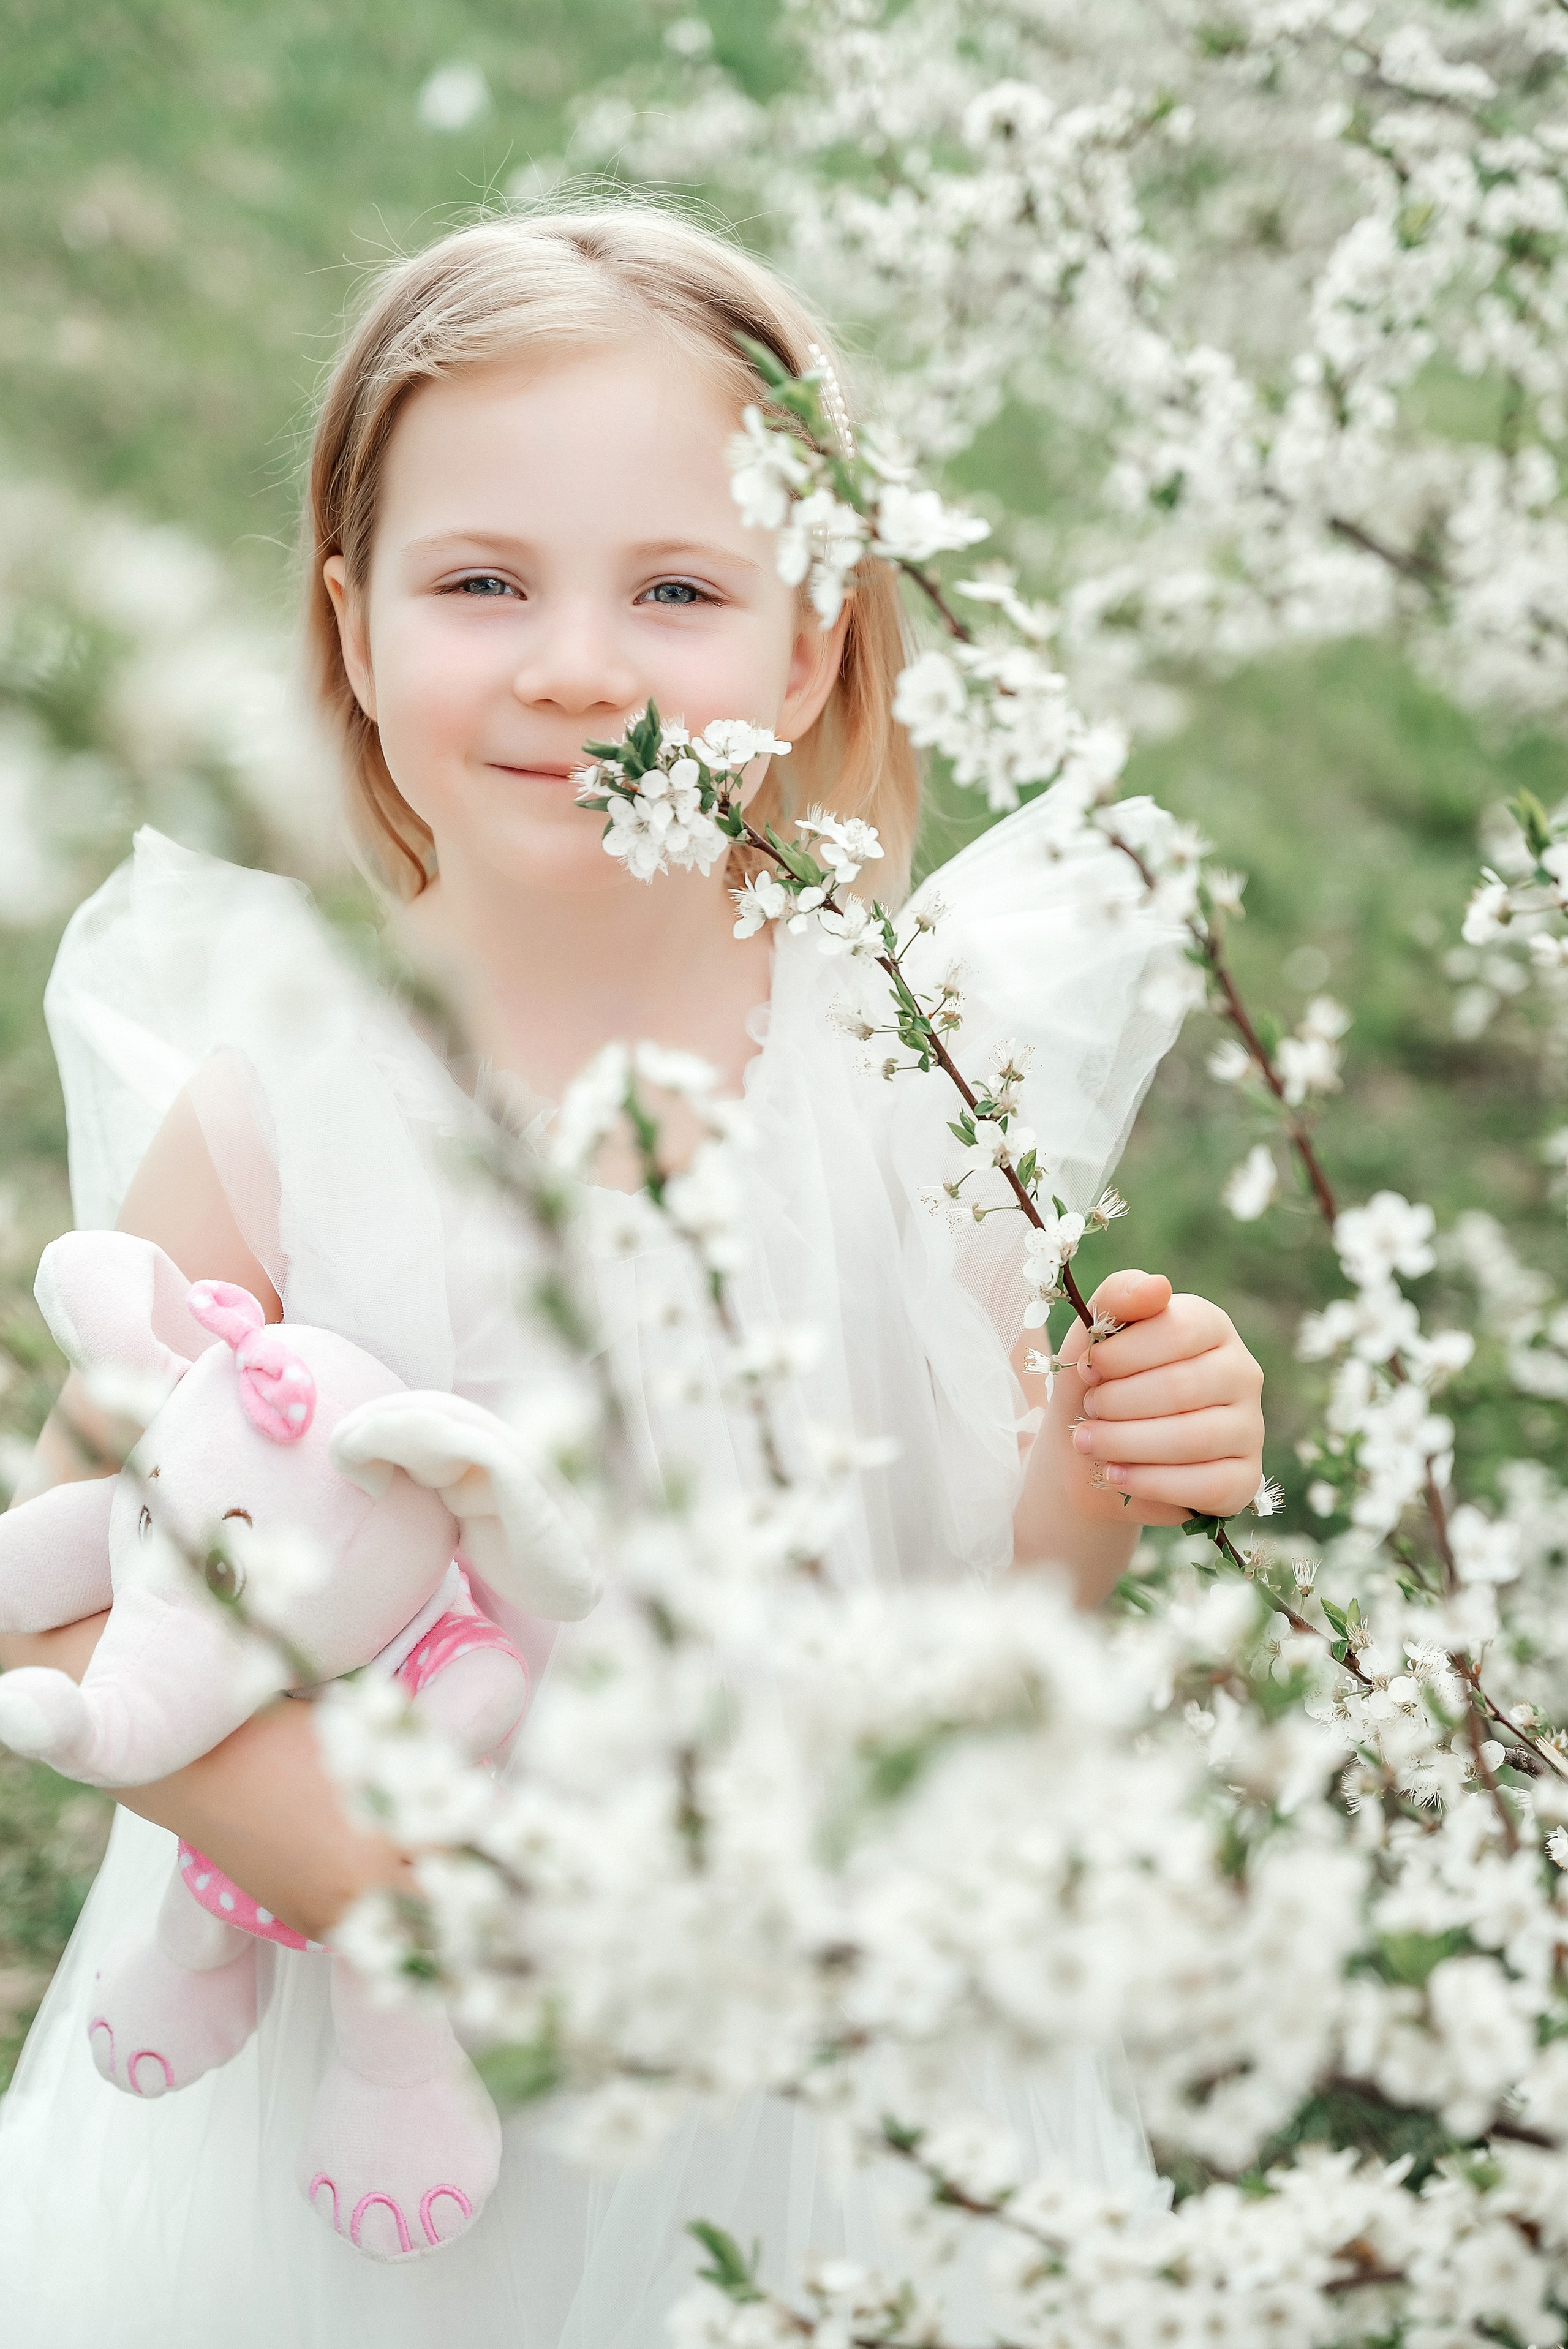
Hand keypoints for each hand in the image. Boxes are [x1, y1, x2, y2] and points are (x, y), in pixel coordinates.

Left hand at [1057, 1268, 1264, 1527]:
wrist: (1094, 1453)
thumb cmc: (1100, 1383)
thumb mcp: (1095, 1335)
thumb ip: (1119, 1298)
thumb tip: (1157, 1286)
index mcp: (1211, 1326)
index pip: (1178, 1330)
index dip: (1123, 1353)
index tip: (1086, 1367)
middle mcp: (1242, 1373)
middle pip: (1182, 1388)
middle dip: (1119, 1402)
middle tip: (1089, 1409)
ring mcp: (1250, 1427)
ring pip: (1194, 1439)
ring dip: (1126, 1443)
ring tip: (1087, 1442)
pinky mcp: (1245, 1478)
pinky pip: (1208, 1486)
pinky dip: (1152, 1483)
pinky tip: (1116, 1475)